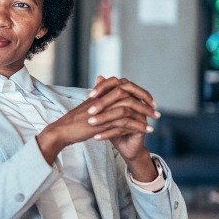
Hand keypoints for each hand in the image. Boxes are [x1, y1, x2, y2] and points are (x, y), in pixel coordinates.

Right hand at [35, 76, 158, 164]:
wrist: (62, 131)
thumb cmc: (73, 122)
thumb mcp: (88, 108)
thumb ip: (100, 102)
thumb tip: (110, 103)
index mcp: (99, 93)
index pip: (123, 86)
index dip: (138, 92)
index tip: (148, 100)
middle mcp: (102, 98)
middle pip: (129, 93)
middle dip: (145, 102)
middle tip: (156, 111)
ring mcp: (102, 109)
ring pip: (129, 107)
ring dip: (145, 115)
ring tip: (155, 122)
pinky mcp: (103, 122)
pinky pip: (126, 122)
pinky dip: (139, 126)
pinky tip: (147, 131)